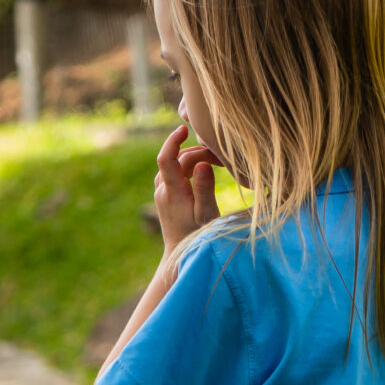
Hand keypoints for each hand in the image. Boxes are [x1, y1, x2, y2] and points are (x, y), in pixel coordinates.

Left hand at [153, 121, 221, 254]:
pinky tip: (204, 168)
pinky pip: (173, 173)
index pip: (166, 158)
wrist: (180, 257)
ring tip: (217, 162)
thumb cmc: (199, 237)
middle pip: (175, 159)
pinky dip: (188, 166)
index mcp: (172, 192)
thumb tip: (201, 164)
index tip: (184, 128)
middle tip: (222, 159)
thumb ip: (204, 188)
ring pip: (174, 165)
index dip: (173, 140)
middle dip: (197, 151)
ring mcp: (162, 193)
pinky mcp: (166, 197)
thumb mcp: (206, 214)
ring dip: (193, 157)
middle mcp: (163, 190)